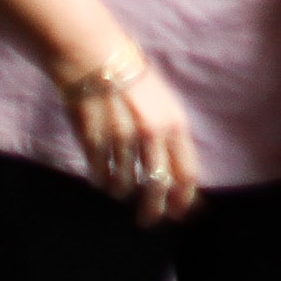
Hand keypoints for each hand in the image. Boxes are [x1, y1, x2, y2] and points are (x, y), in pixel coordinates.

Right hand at [58, 45, 202, 224]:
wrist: (97, 59)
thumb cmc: (134, 83)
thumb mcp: (164, 108)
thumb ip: (171, 140)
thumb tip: (177, 177)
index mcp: (176, 124)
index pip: (186, 173)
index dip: (184, 199)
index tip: (179, 214)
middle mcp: (152, 135)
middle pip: (157, 186)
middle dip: (153, 209)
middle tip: (147, 221)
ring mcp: (122, 140)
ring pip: (124, 184)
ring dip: (122, 190)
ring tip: (120, 187)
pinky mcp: (94, 142)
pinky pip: (100, 175)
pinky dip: (101, 180)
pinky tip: (101, 177)